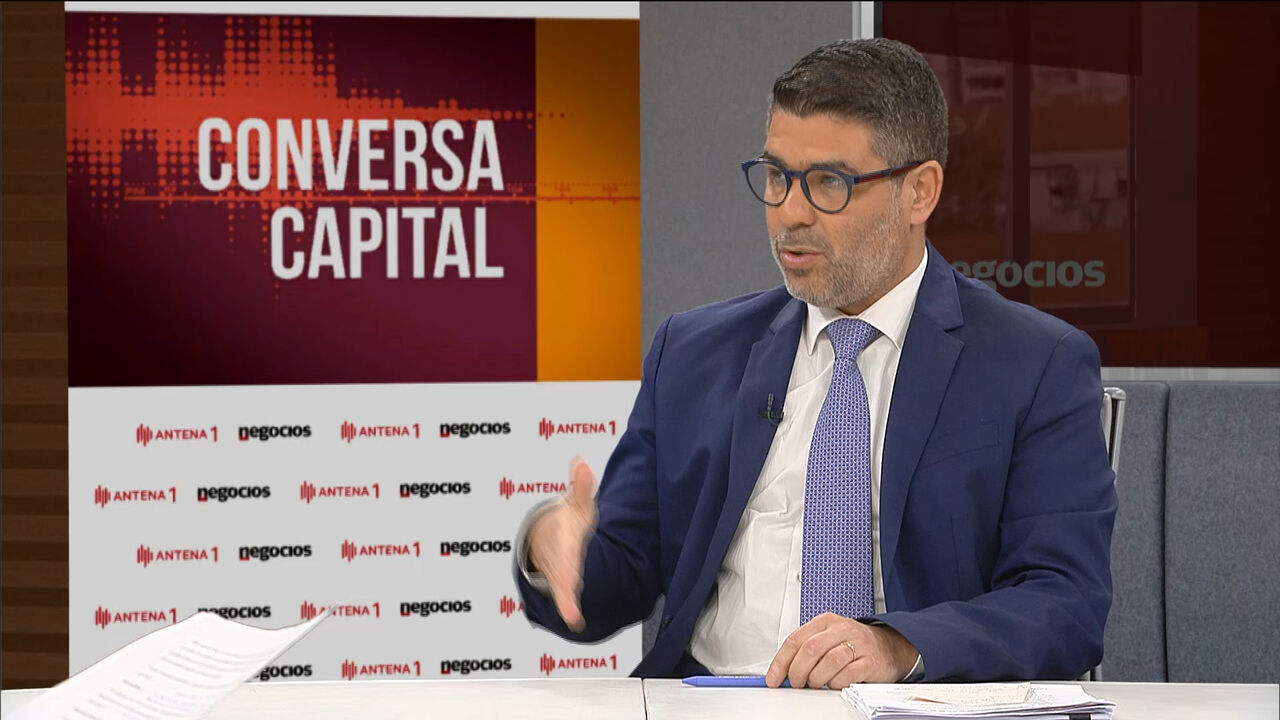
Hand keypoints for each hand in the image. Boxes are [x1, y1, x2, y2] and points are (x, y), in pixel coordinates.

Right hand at [527, 457, 597, 630]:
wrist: (546, 533)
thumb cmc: (567, 520)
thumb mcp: (576, 503)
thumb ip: (581, 487)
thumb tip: (581, 462)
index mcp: (562, 535)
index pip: (565, 546)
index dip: (566, 555)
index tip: (568, 569)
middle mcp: (557, 554)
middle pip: (559, 569)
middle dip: (563, 582)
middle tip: (567, 594)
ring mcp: (557, 570)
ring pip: (558, 584)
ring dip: (564, 598)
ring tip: (572, 615)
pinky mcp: (561, 580)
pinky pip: (562, 594)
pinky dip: (567, 606)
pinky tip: (574, 620)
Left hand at [766, 613, 917, 688]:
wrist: (890, 646)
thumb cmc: (854, 644)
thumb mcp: (828, 638)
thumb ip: (806, 650)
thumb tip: (782, 671)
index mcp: (825, 622)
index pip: (795, 640)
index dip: (781, 662)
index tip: (774, 679)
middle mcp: (840, 629)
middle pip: (809, 650)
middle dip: (797, 672)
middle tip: (797, 683)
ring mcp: (857, 644)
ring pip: (828, 661)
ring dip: (817, 678)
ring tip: (817, 683)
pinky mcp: (870, 661)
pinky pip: (847, 674)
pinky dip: (836, 683)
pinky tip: (835, 683)